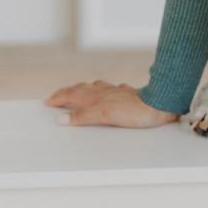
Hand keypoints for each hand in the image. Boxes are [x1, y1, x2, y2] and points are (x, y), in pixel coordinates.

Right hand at [44, 80, 179, 127]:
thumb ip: (83, 116)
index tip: (48, 101)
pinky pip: (109, 91)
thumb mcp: (104, 115)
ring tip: (76, 91)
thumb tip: (62, 118)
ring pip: (94, 88)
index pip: (72, 95)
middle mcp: (104, 91)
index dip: (59, 98)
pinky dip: (101, 91)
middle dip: (67, 92)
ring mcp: (116, 92)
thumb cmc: (134, 110)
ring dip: (82, 90)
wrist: (159, 104)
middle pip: (80, 90)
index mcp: (96, 96)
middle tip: (56, 96)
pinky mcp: (127, 95)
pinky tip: (107, 92)